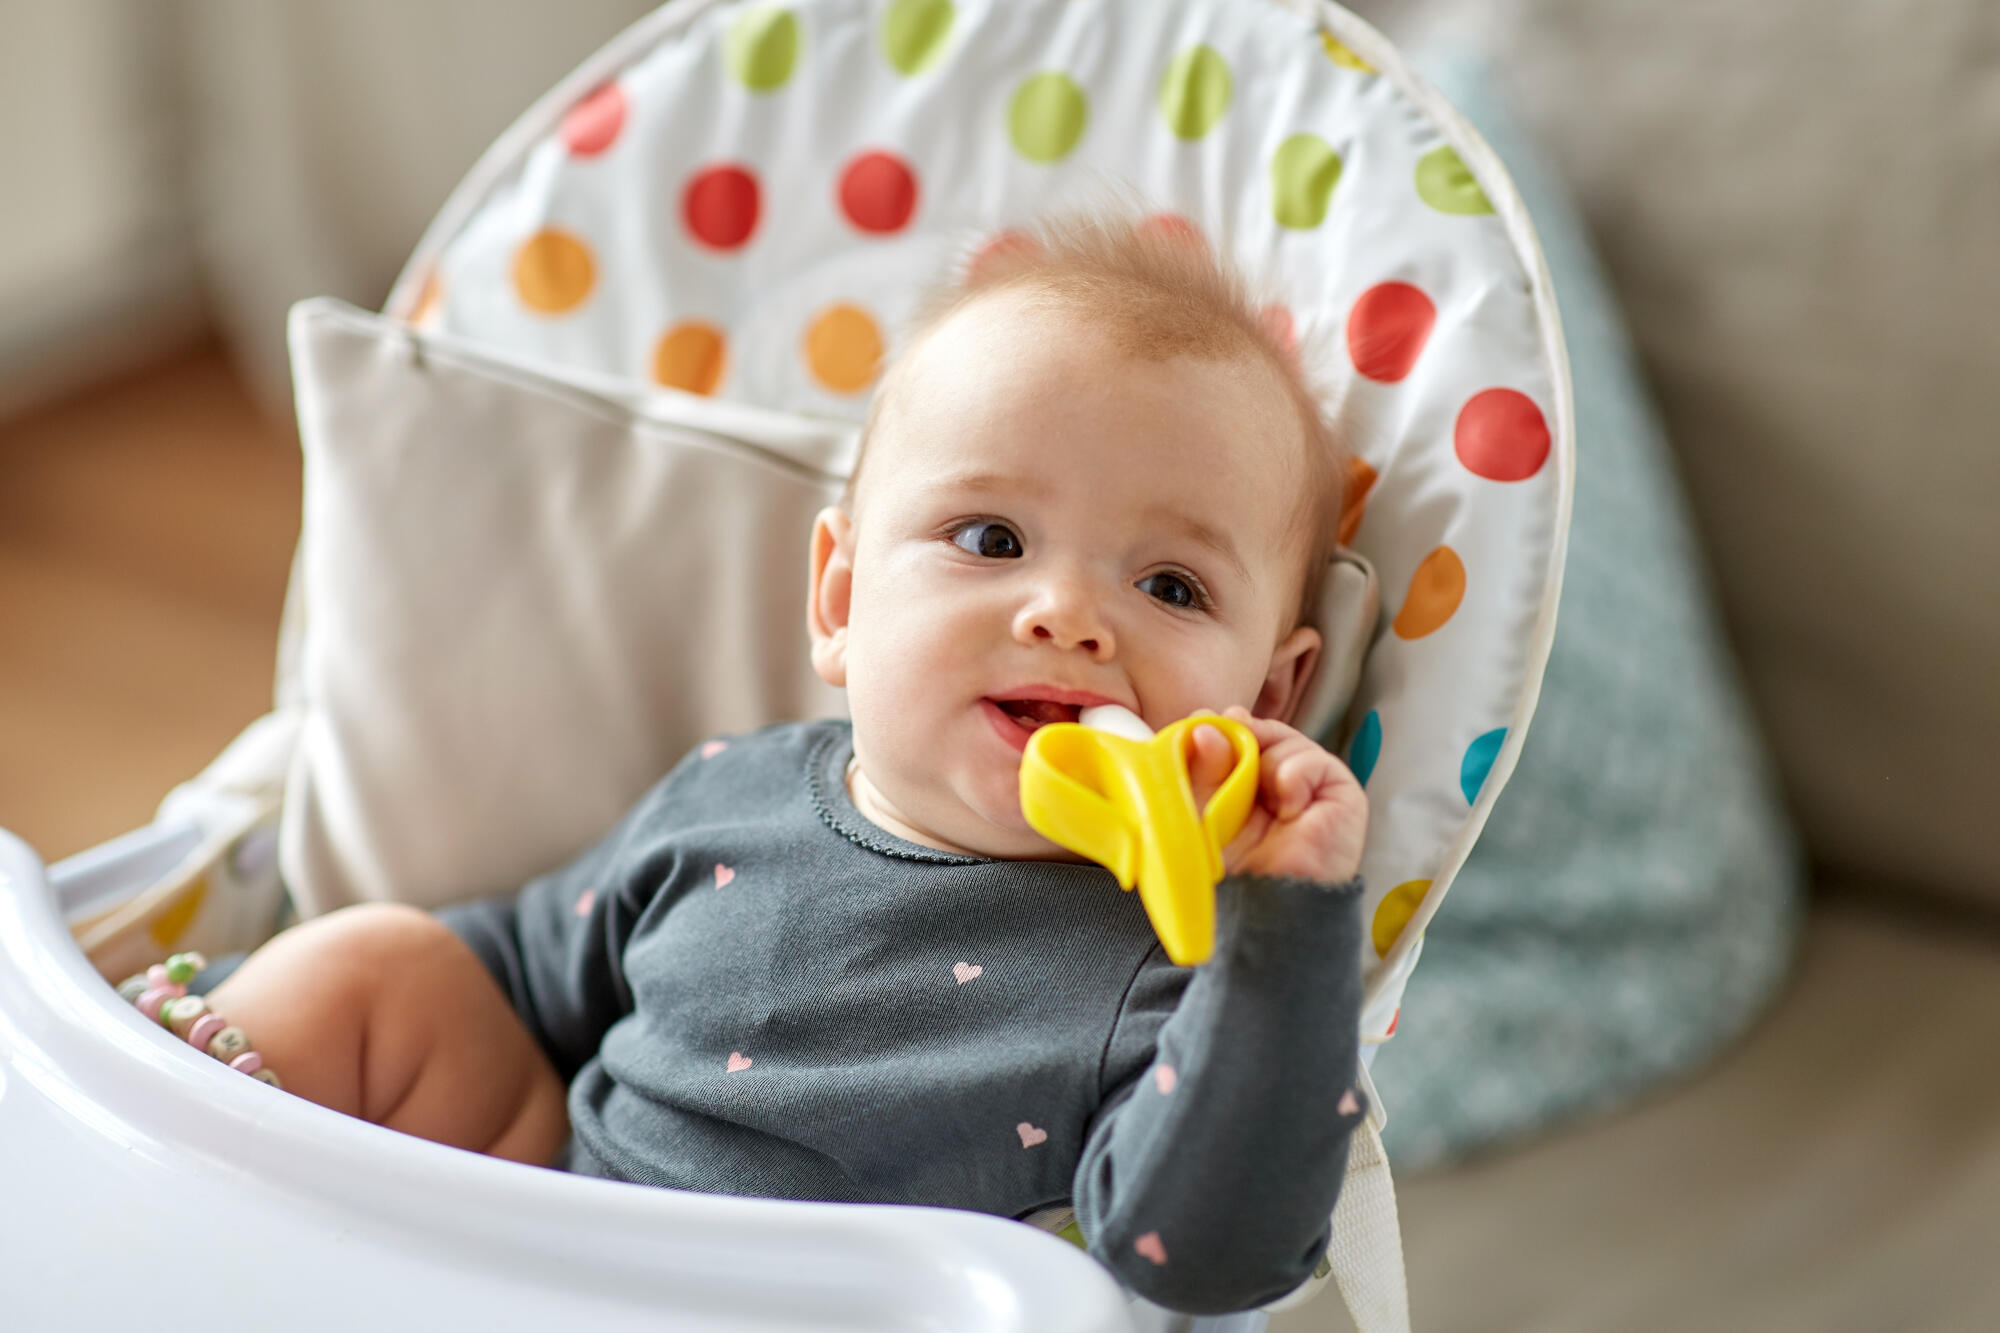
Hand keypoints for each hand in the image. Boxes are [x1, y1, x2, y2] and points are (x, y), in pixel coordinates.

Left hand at [1185, 706, 1366, 884]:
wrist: (1264, 906)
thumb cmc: (1230, 870)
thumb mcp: (1201, 812)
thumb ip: (1200, 769)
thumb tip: (1204, 724)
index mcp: (1244, 788)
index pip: (1238, 740)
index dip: (1224, 728)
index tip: (1203, 721)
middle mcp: (1278, 785)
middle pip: (1264, 734)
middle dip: (1243, 734)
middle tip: (1230, 736)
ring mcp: (1311, 788)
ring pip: (1287, 742)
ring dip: (1267, 761)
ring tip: (1265, 799)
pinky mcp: (1342, 794)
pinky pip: (1316, 760)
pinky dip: (1295, 775)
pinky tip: (1289, 807)